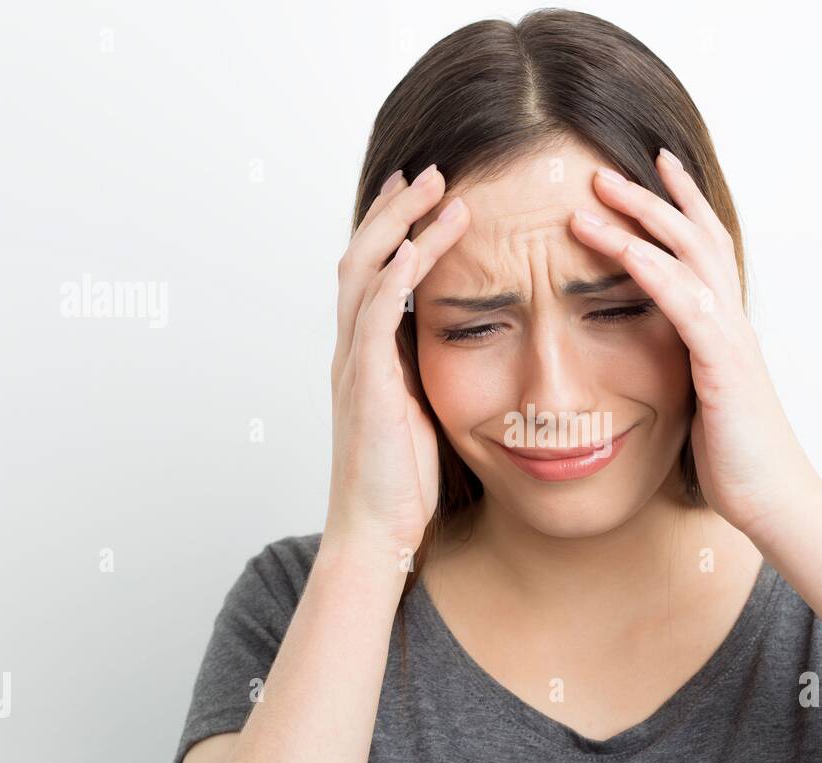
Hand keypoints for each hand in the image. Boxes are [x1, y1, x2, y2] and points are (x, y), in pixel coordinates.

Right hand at [326, 164, 470, 556]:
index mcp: (368, 355)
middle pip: (362, 256)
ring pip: (365, 274)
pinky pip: (373, 319)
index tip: (425, 194)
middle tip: (429, 170)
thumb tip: (468, 347)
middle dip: (394, 209)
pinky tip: (415, 247)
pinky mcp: (366, 388)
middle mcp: (353, 351)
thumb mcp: (424, 413)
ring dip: (399, 226)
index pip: (375, 272)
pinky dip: (392, 278)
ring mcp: (354, 366)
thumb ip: (430, 373)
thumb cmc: (404, 482)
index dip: (396, 228)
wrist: (377, 534)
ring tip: (434, 188)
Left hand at [568, 149, 821, 539]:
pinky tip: (624, 251)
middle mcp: (732, 322)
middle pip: (695, 237)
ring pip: (689, 259)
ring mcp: (731, 340)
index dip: (679, 206)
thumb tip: (650, 358)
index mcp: (723, 328)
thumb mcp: (699, 402)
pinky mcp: (724, 367)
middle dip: (652, 197)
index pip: (703, 250)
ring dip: (642, 221)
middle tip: (605, 168)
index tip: (649, 170)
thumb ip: (681, 368)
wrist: (774, 501)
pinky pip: (687, 306)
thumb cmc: (734, 459)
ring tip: (595, 195)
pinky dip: (655, 272)